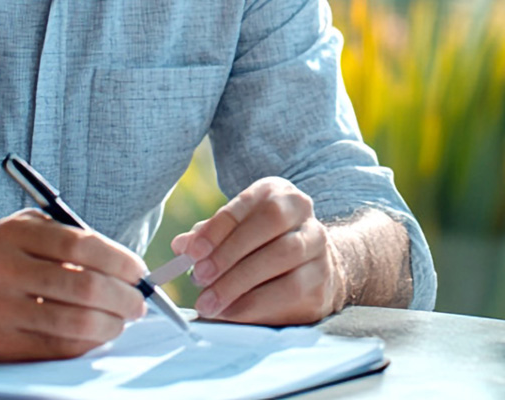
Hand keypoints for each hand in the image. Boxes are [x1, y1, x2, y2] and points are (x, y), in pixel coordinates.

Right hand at [0, 210, 147, 361]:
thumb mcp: (23, 232)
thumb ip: (68, 238)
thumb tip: (124, 267)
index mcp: (13, 234)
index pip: (80, 245)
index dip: (118, 260)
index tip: (138, 271)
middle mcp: (3, 271)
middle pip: (83, 287)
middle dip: (122, 297)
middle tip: (138, 302)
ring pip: (74, 324)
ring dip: (110, 325)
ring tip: (121, 320)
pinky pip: (57, 350)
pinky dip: (86, 344)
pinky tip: (95, 335)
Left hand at [171, 177, 342, 324]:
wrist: (312, 265)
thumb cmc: (263, 244)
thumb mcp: (236, 230)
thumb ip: (208, 236)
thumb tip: (182, 246)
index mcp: (277, 192)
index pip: (246, 204)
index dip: (217, 228)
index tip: (192, 251)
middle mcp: (303, 211)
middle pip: (269, 225)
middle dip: (229, 253)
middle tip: (199, 277)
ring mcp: (317, 245)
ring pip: (283, 257)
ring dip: (240, 283)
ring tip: (211, 302)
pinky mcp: (322, 281)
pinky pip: (291, 292)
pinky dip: (257, 305)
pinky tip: (232, 312)